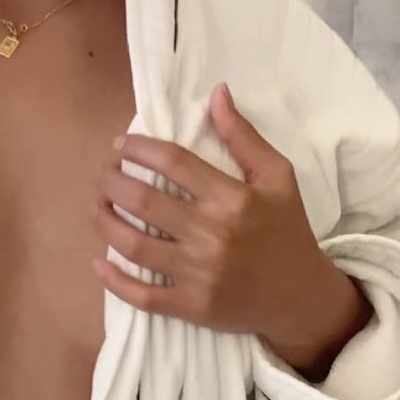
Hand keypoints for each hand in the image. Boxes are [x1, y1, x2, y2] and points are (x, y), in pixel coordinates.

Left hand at [91, 81, 336, 344]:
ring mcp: (198, 273)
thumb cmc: (287, 230)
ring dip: (104, 222)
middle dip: (111, 182)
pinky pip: (141, 295)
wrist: (301, 297)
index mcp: (231, 198)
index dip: (138, 148)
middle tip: (102, 175)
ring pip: (132, 245)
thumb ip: (244, 136)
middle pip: (142, 201)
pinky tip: (99, 262)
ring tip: (97, 206)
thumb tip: (217, 93)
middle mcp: (211, 234)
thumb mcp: (277, 177)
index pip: (171, 162)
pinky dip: (114, 280)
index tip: (120, 146)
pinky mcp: (191, 306)